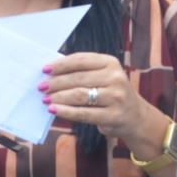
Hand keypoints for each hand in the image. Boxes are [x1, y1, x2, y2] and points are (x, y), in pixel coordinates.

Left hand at [41, 52, 160, 144]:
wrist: (135, 116)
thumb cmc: (111, 93)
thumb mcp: (103, 76)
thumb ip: (82, 71)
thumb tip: (51, 72)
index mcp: (111, 63)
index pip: (81, 60)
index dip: (61, 64)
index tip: (44, 69)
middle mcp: (116, 78)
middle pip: (78, 78)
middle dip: (56, 83)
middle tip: (41, 87)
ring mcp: (116, 97)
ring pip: (79, 95)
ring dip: (58, 97)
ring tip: (45, 99)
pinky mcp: (113, 116)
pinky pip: (83, 113)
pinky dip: (65, 111)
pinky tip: (53, 110)